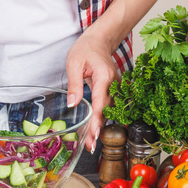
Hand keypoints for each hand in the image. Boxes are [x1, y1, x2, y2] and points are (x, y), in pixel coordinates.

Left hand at [66, 32, 119, 153]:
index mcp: (104, 77)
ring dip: (100, 127)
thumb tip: (72, 104)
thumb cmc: (85, 50)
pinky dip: (101, 120)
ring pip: (108, 111)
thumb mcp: (74, 64)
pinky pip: (108, 107)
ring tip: (90, 144)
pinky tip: (94, 131)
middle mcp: (114, 84)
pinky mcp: (113, 91)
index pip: (101, 102)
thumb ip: (74, 85)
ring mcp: (115, 88)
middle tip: (91, 146)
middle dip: (98, 129)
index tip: (95, 133)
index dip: (98, 119)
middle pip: (106, 111)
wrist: (98, 41)